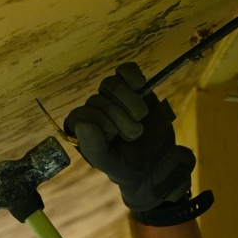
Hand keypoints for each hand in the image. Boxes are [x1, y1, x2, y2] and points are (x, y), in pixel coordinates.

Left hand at [64, 63, 210, 224]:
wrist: (157, 163)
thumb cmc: (129, 166)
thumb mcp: (110, 164)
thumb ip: (94, 148)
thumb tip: (83, 125)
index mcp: (84, 131)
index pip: (79, 115)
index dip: (98, 122)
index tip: (113, 137)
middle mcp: (96, 112)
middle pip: (97, 100)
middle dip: (118, 117)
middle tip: (134, 134)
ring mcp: (113, 98)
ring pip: (110, 84)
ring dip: (128, 99)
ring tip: (141, 116)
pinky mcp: (133, 89)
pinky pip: (125, 71)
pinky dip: (131, 75)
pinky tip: (140, 86)